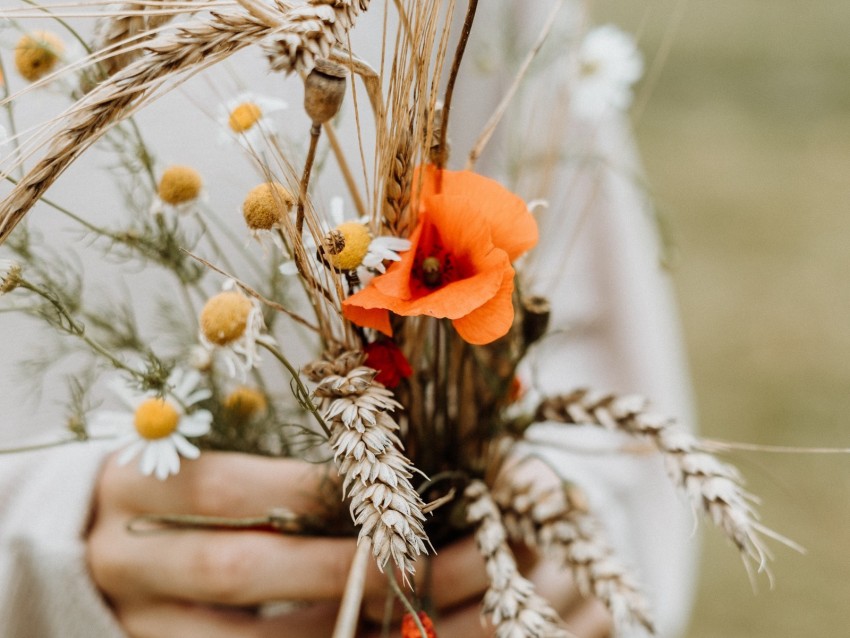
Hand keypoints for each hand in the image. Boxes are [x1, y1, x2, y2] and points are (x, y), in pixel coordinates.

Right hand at [87, 451, 610, 636]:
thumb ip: (263, 449)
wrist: (75, 547)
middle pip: (243, 570)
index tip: (393, 486)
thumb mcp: (193, 450)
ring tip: (426, 614)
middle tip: (434, 559)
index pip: (227, 485)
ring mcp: (142, 622)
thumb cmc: (162, 484)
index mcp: (138, 481)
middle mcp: (130, 557)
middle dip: (347, 569)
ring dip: (347, 629)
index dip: (311, 490)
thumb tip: (377, 445)